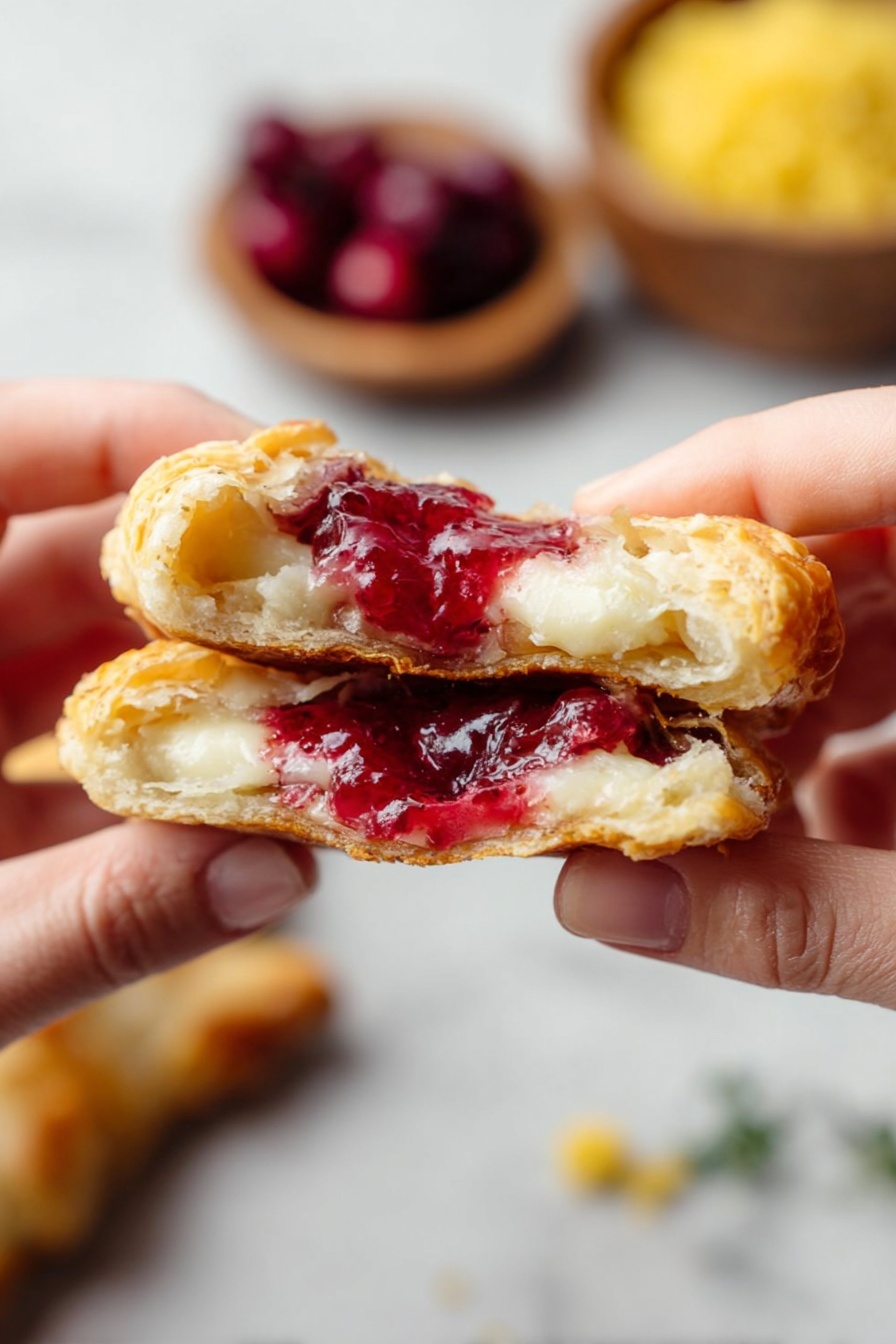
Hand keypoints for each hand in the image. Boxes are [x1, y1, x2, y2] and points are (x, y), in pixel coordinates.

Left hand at [0, 380, 315, 1045]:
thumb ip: (86, 923)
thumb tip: (280, 871)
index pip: (16, 448)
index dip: (158, 443)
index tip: (298, 495)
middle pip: (84, 557)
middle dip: (230, 590)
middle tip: (369, 629)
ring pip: (102, 667)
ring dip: (222, 698)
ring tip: (342, 733)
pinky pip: (88, 772)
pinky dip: (174, 796)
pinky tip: (263, 833)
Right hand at [555, 387, 895, 1007]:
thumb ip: (810, 917)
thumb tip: (595, 899)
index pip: (861, 442)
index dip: (707, 479)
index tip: (572, 544)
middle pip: (851, 540)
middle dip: (715, 620)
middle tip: (591, 685)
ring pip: (884, 620)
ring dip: (776, 699)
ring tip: (680, 775)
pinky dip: (854, 750)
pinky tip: (806, 825)